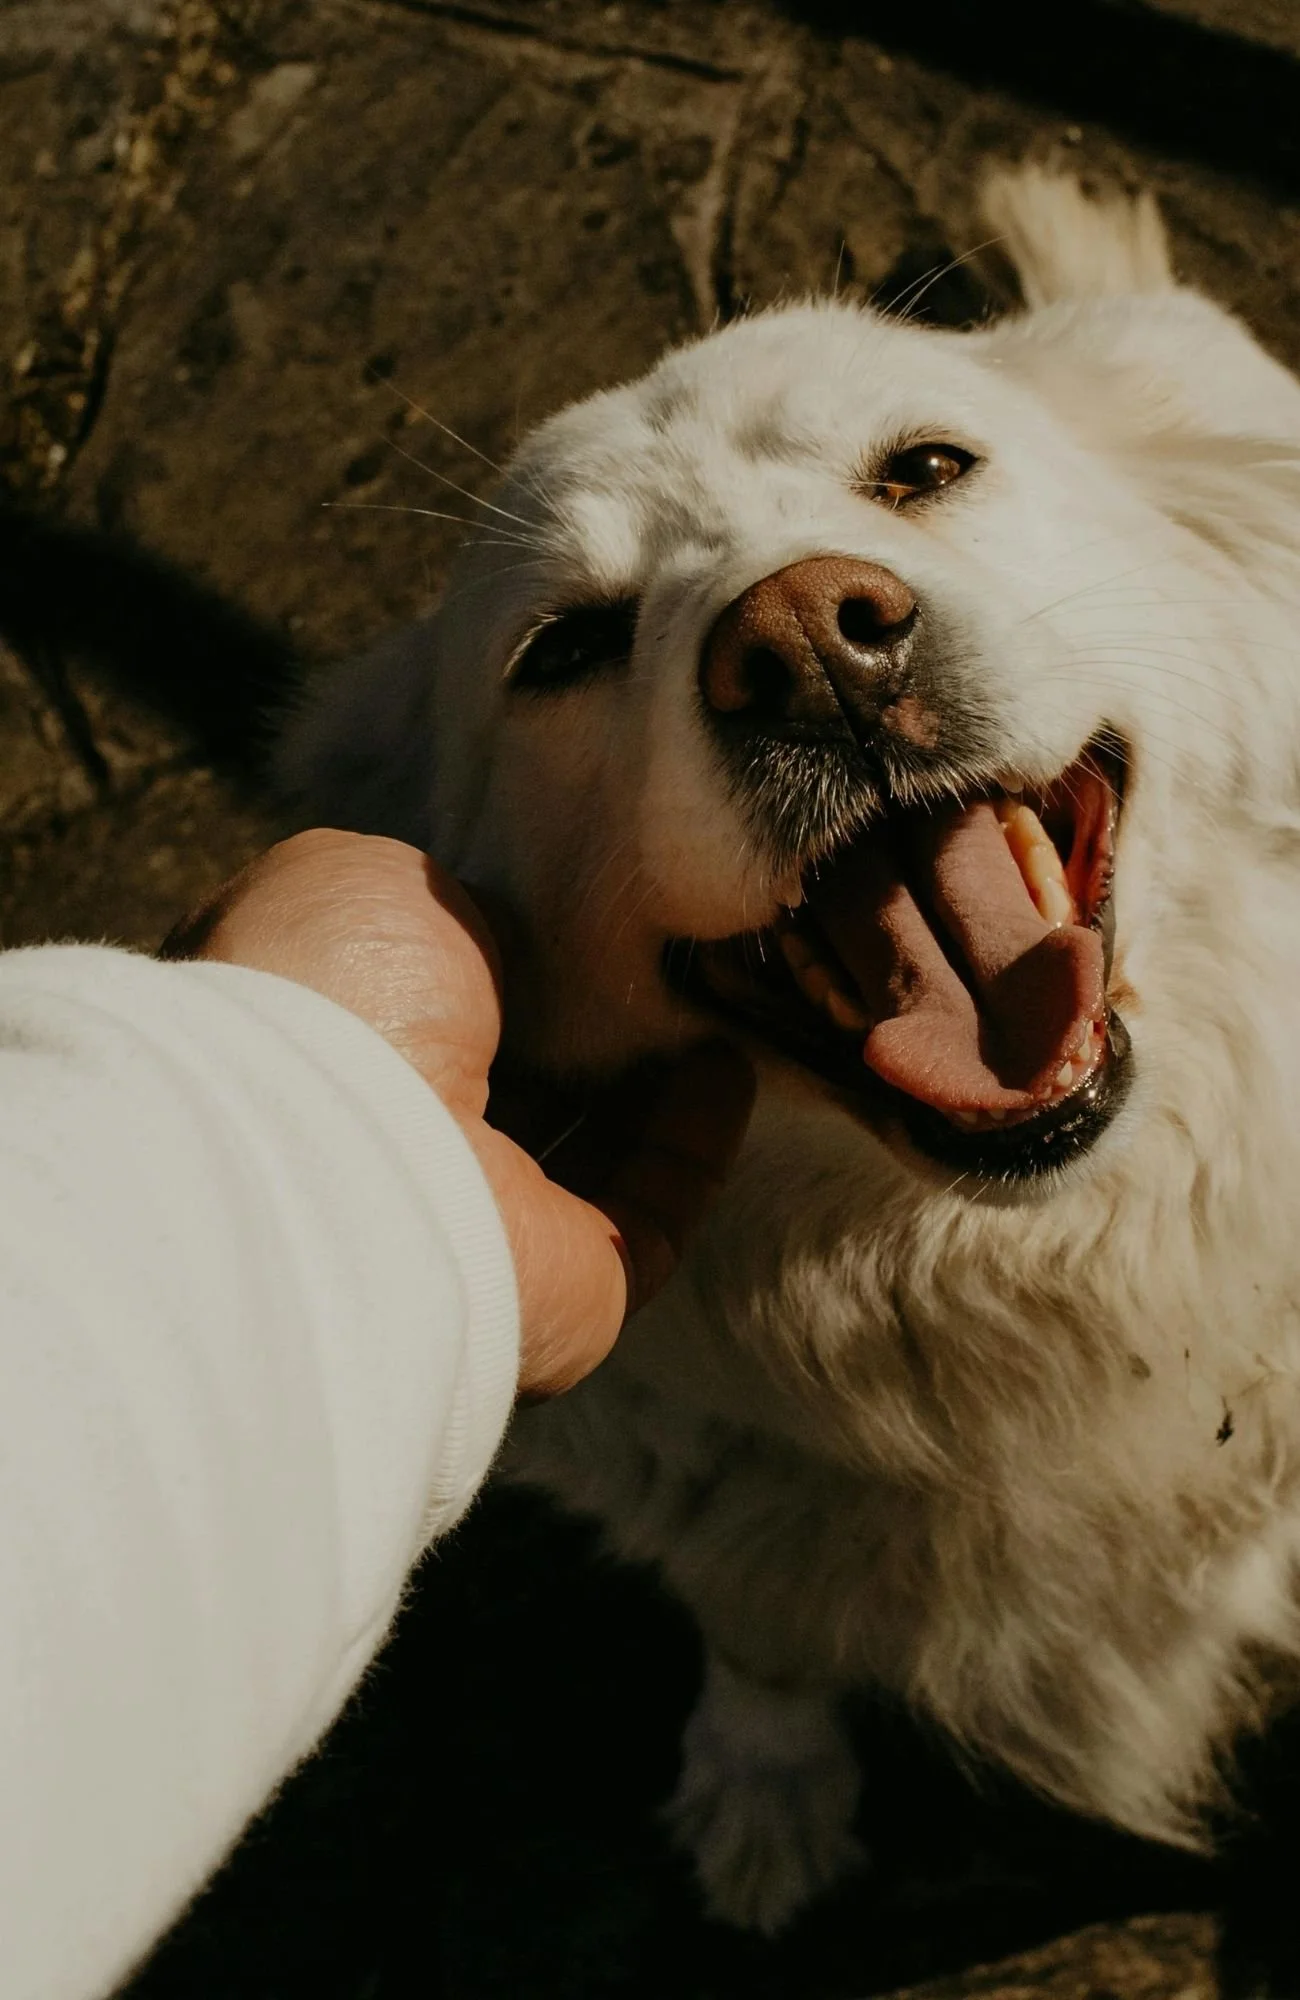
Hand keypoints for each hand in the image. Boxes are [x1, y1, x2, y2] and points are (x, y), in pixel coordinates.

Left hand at [161, 830, 753, 1392]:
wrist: (339, 1150)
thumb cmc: (333, 997)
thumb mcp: (368, 884)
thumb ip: (444, 906)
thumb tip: (513, 942)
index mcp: (331, 1059)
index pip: (434, 1013)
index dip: (510, 965)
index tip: (583, 916)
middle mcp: (397, 1152)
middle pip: (515, 1086)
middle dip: (591, 1027)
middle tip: (670, 963)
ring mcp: (482, 1231)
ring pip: (589, 1157)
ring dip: (656, 1086)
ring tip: (722, 1002)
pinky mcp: (569, 1290)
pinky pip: (651, 1214)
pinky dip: (693, 1145)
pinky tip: (729, 1068)